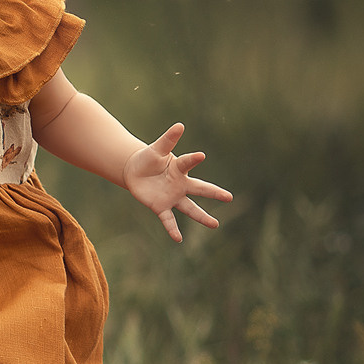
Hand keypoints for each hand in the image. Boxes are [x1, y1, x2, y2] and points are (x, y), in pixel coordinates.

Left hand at [122, 123, 231, 241]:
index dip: (193, 159)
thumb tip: (180, 125)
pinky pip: (168, 220)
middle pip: (199, 189)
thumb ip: (167, 140)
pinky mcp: (160, 207)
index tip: (200, 155)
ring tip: (215, 225)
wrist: (134, 172)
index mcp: (179, 169)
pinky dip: (172, 229)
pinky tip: (178, 239)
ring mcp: (172, 197)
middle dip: (213, 193)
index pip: (187, 163)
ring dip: (201, 217)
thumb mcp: (155, 149)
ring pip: (190, 209)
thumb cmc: (148, 159)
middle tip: (229, 197)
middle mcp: (180, 185)